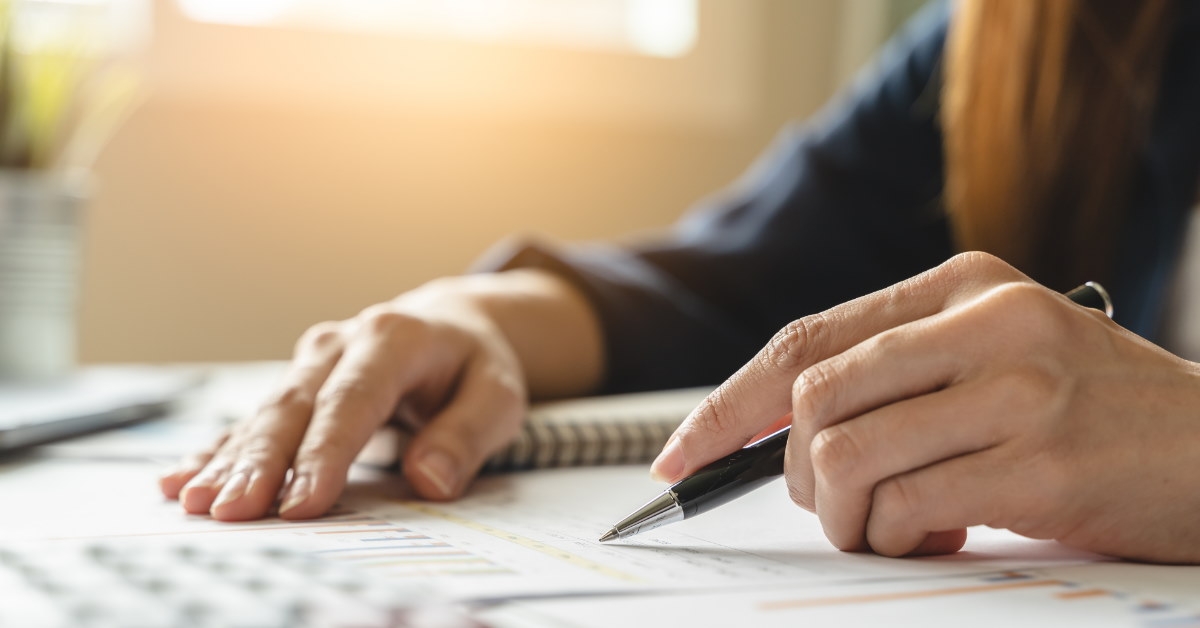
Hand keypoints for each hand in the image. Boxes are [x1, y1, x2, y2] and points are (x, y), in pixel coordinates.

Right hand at [159, 269, 603, 520]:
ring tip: (197, 503)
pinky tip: (181, 481)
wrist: (452, 326)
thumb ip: (467, 433)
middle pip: (295, 408)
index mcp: (394, 339)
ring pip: (264, 415)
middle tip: (233, 512)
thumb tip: (431, 479)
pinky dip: (217, 452)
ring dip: (229, 462)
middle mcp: (340, 344)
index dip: (324, 454)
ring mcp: (311, 363)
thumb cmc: (475, 365)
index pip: (353, 401)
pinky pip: (250, 421)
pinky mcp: (295, 385)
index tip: (301, 503)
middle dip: (261, 464)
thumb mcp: (498, 393)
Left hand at [651, 252, 1199, 562]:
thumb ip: (901, 375)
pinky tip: (941, 537)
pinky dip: (900, 537)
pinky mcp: (1041, 459)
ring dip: (849, 516)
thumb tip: (784, 435)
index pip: (806, 341)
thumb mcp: (1000, 358)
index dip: (728, 405)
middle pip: (813, 397)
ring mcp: (1017, 387)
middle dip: (797, 473)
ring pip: (850, 454)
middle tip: (835, 507)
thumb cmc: (1097, 414)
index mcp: (961, 286)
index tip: (682, 455)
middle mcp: (985, 321)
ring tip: (894, 529)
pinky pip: (910, 506)